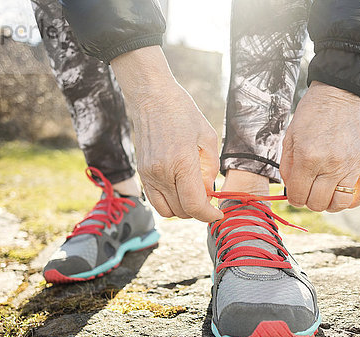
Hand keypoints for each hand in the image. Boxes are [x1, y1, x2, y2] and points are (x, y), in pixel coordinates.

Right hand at [110, 47, 222, 221]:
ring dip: (182, 209)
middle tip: (208, 197)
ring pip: (167, 211)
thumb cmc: (182, 112)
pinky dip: (169, 202)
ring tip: (192, 194)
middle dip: (198, 211)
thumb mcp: (208, 137)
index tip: (218, 214)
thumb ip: (210, 169)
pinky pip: (155, 200)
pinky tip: (179, 189)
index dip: (209, 215)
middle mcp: (161, 172)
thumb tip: (208, 192)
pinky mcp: (141, 173)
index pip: (194, 205)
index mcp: (181, 162)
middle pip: (182, 211)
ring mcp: (148, 174)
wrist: (151, 97)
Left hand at [280, 82, 359, 211]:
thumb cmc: (309, 117)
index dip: (293, 197)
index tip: (295, 191)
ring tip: (323, 193)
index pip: (298, 196)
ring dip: (328, 203)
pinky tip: (341, 193)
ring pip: (338, 204)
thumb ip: (287, 168)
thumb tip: (291, 191)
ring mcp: (349, 166)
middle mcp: (330, 165)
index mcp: (308, 158)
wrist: (335, 97)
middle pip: (317, 203)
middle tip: (307, 189)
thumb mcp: (289, 139)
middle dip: (308, 201)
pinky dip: (351, 201)